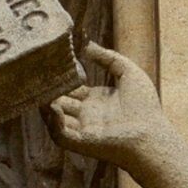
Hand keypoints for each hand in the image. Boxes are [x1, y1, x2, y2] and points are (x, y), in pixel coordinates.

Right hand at [48, 44, 173, 170]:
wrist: (151, 134)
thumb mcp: (128, 72)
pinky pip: (60, 135)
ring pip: (55, 118)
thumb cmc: (145, 106)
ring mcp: (83, 129)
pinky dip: (53, 123)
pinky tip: (52, 107)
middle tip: (35, 77)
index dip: (61, 79)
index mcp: (97, 101)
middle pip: (60, 102)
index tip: (50, 65)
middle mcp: (87, 115)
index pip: (72, 89)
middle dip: (48, 91)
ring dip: (45, 106)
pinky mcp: (81, 143)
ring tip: (37, 91)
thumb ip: (109, 57)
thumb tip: (87, 45)